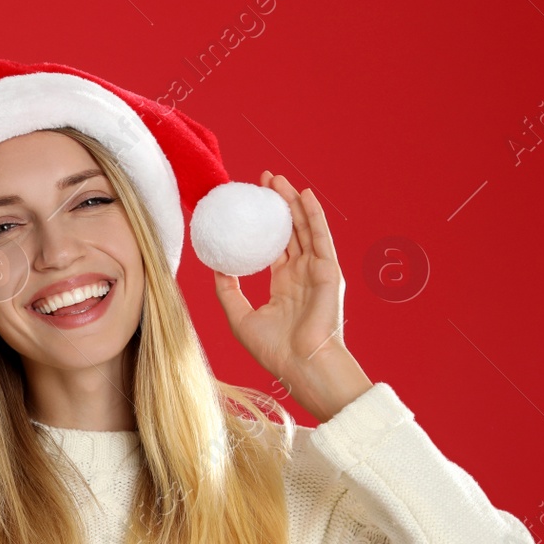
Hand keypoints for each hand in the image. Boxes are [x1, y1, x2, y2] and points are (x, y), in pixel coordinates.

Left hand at [212, 171, 370, 421]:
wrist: (300, 363)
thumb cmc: (273, 349)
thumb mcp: (239, 316)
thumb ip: (227, 290)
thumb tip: (214, 266)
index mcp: (284, 284)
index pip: (274, 246)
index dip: (263, 225)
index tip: (248, 204)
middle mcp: (302, 274)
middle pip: (289, 230)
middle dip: (277, 204)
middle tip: (261, 181)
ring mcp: (317, 271)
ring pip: (304, 227)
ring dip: (292, 202)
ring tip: (277, 179)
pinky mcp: (328, 270)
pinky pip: (320, 236)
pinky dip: (313, 214)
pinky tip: (303, 195)